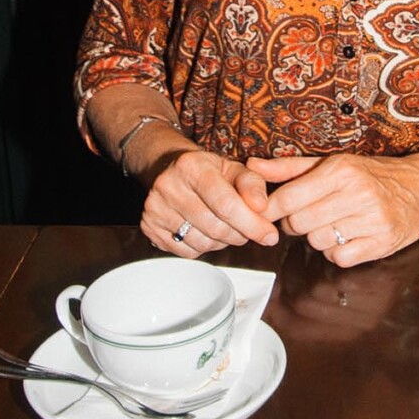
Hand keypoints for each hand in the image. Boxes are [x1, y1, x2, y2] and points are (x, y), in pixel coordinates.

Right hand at [139, 137, 279, 258]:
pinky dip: (203, 247)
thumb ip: (253, 184)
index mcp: (191, 166)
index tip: (269, 236)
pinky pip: (187, 252)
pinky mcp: (149, 227)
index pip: (226, 204)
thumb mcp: (233, 168)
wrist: (169, 169)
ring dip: (222, 242)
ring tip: (224, 226)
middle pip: (216, 227)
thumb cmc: (207, 171)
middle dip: (240, 234)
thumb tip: (262, 207)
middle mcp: (168, 186)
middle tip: (247, 228)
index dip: (252, 224)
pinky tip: (205, 231)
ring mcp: (154, 209)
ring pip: (203, 243)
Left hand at [249, 151, 418, 266]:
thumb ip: (289, 168)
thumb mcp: (332, 164)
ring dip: (318, 237)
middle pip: (299, 224)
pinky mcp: (382, 243)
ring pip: (318, 242)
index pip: (288, 198)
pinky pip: (340, 258)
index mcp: (342, 170)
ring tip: (333, 222)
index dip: (273, 209)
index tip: (270, 211)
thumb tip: (251, 165)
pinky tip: (348, 236)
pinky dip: (338, 251)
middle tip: (308, 215)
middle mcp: (358, 193)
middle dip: (296, 223)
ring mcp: (373, 220)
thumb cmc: (372, 175)